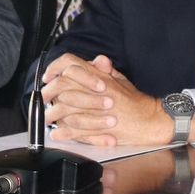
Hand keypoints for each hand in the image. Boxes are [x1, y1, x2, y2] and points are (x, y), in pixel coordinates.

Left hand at [41, 54, 170, 146]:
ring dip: (52, 114)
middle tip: (44, 98)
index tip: (48, 77)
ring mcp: (95, 110)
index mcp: (100, 77)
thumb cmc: (136, 102)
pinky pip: (74, 130)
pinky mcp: (97, 129)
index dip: (55, 68)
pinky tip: (57, 134)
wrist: (150, 121)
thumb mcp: (121, 80)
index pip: (71, 64)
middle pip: (62, 85)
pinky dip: (63, 133)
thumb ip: (105, 71)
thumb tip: (96, 59)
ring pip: (65, 108)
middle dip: (48, 92)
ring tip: (48, 118)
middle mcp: (96, 91)